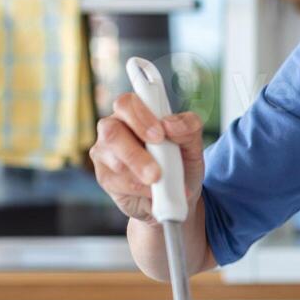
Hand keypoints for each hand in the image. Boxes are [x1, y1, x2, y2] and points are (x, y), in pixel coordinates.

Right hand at [89, 94, 205, 223]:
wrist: (178, 196)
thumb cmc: (182, 163)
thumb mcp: (194, 144)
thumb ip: (188, 128)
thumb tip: (170, 124)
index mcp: (135, 112)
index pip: (127, 103)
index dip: (141, 116)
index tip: (160, 135)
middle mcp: (115, 128)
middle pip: (112, 131)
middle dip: (136, 153)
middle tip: (157, 170)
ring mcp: (105, 153)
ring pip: (114, 160)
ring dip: (141, 174)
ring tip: (161, 182)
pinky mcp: (105, 177)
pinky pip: (118, 182)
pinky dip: (140, 189)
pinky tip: (153, 192)